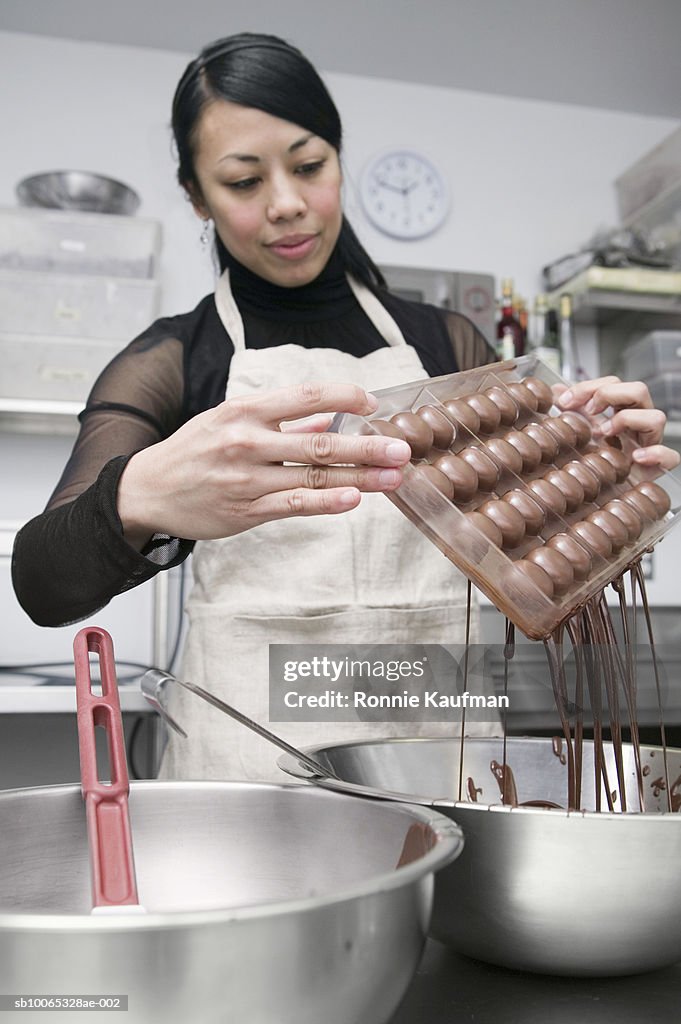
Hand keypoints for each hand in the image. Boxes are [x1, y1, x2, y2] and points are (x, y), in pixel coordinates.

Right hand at [117, 382, 411, 547]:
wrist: (149, 490)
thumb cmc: (194, 451)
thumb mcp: (229, 420)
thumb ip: (278, 418)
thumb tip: (328, 416)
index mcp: (245, 410)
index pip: (306, 396)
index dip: (345, 397)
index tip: (373, 402)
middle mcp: (248, 441)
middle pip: (320, 441)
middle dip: (367, 445)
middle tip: (403, 448)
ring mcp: (248, 478)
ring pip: (314, 476)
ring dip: (360, 477)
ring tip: (394, 478)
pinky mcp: (246, 511)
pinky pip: (294, 505)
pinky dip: (326, 503)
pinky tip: (354, 500)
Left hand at [555, 375, 679, 470]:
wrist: (607, 490)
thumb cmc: (597, 458)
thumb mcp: (581, 430)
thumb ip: (572, 409)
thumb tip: (556, 390)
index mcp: (620, 410)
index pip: (613, 383)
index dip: (589, 386)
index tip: (565, 401)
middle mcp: (638, 422)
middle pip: (638, 390)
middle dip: (609, 395)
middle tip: (589, 411)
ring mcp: (650, 442)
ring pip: (656, 417)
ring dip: (628, 420)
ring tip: (605, 433)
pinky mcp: (658, 465)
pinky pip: (670, 456)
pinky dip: (655, 454)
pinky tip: (636, 457)